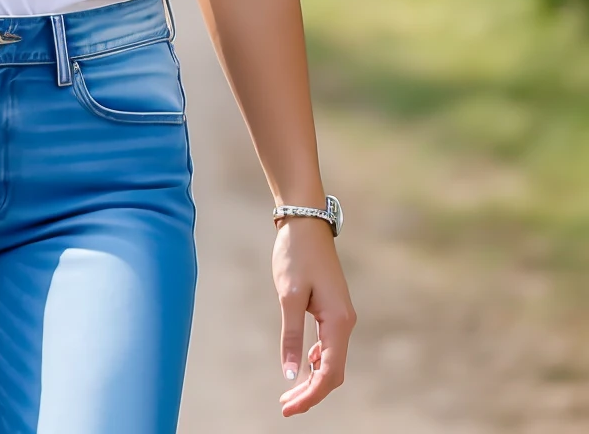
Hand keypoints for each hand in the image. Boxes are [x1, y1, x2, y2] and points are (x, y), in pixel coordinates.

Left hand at [272, 218, 353, 415]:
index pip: (328, 373)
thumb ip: (290, 335)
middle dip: (311, 392)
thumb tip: (290, 373)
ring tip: (289, 392)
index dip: (310, 395)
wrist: (306, 223)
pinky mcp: (333, 309)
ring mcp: (341, 316)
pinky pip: (329, 345)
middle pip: (333, 372)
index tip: (288, 409)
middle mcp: (346, 323)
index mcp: (338, 322)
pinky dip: (316, 361)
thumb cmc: (296, 256)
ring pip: (331, 360)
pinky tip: (302, 364)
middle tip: (285, 406)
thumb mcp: (288, 295)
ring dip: (312, 379)